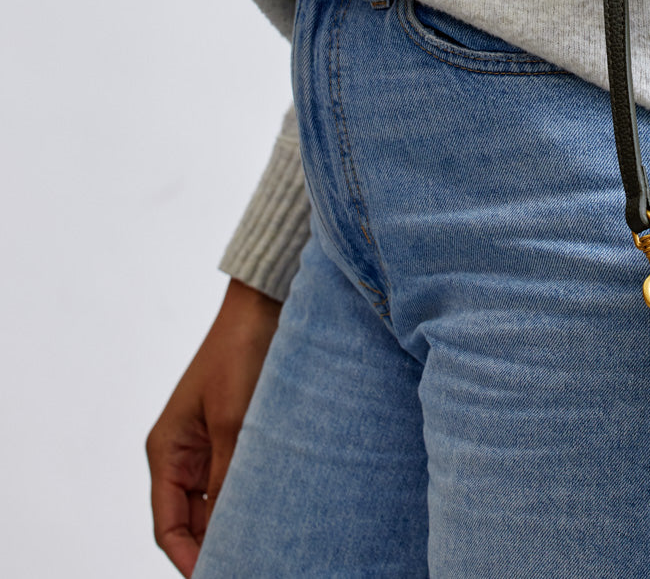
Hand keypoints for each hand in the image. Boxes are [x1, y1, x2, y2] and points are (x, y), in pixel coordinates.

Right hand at [146, 278, 282, 576]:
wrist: (264, 305)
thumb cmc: (241, 353)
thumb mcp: (235, 422)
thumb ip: (228, 478)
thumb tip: (232, 531)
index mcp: (167, 451)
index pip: (168, 525)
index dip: (189, 559)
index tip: (218, 575)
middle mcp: (182, 453)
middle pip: (192, 520)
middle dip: (217, 543)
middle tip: (255, 560)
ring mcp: (209, 445)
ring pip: (217, 502)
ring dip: (238, 519)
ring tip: (269, 542)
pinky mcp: (235, 434)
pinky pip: (237, 479)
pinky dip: (251, 495)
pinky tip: (276, 510)